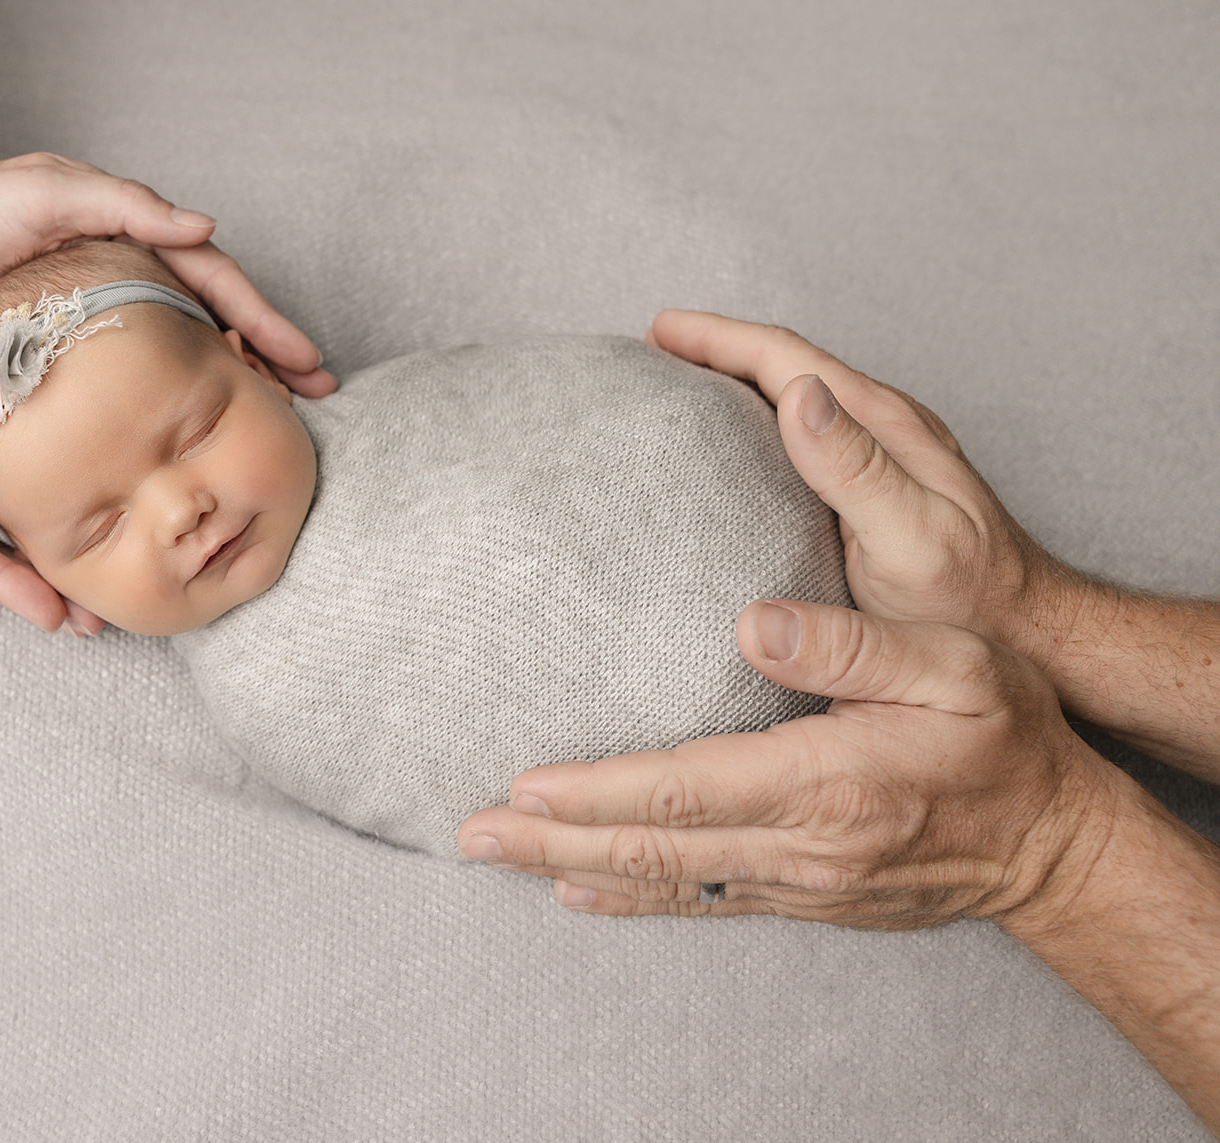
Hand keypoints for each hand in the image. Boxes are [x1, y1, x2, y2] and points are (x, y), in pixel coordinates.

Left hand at [0, 150, 333, 394]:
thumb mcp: (52, 194)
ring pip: (189, 338)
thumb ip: (127, 206)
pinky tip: (190, 416)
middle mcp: (134, 266)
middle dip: (271, 352)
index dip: (268, 324)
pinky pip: (148, 356)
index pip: (221, 284)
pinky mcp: (81, 326)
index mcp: (139, 239)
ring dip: (234, 371)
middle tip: (315, 396)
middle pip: (219, 314)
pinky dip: (180, 380)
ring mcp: (111, 297)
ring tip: (269, 414)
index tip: (307, 364)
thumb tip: (205, 225)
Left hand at [457, 598, 1116, 927]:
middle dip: (551, 841)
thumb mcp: (953, 663)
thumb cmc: (1005, 738)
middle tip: (470, 834)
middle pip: (651, 848)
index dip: (595, 791)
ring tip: (499, 857)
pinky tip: (583, 890)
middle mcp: (799, 846)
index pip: (683, 789)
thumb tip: (751, 622)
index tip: (520, 787)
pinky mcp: (804, 896)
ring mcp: (798, 882)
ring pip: (664, 881)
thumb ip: (849, 644)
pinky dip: (633, 896)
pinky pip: (701, 900)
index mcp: (825, 781)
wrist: (1053, 842)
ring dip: (574, 868)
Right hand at [646, 311, 1077, 670]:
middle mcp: (885, 427)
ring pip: (798, 396)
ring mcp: (886, 454)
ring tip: (685, 387)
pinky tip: (740, 450)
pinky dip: (761, 422)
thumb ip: (859, 469)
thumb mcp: (912, 540)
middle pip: (788, 365)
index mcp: (884, 425)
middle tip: (654, 351)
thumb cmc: (970, 603)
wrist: (1031, 639)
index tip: (659, 333)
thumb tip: (799, 395)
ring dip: (737, 382)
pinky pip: (809, 435)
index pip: (787, 357)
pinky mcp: (880, 487)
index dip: (717, 339)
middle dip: (717, 350)